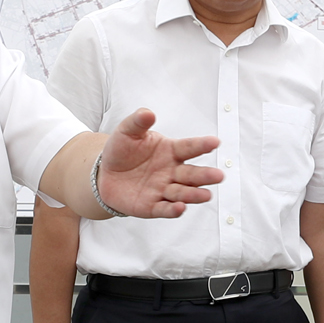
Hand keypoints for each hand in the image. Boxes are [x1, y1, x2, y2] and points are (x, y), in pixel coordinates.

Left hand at [96, 109, 223, 218]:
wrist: (104, 174)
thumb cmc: (122, 151)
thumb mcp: (127, 132)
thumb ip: (138, 122)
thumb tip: (147, 113)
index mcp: (170, 151)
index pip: (189, 148)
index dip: (202, 145)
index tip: (215, 142)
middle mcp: (172, 172)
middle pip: (191, 174)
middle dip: (205, 176)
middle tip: (219, 176)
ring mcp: (163, 190)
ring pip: (182, 193)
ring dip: (194, 195)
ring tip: (206, 195)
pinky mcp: (152, 206)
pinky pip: (164, 208)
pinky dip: (173, 210)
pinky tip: (180, 208)